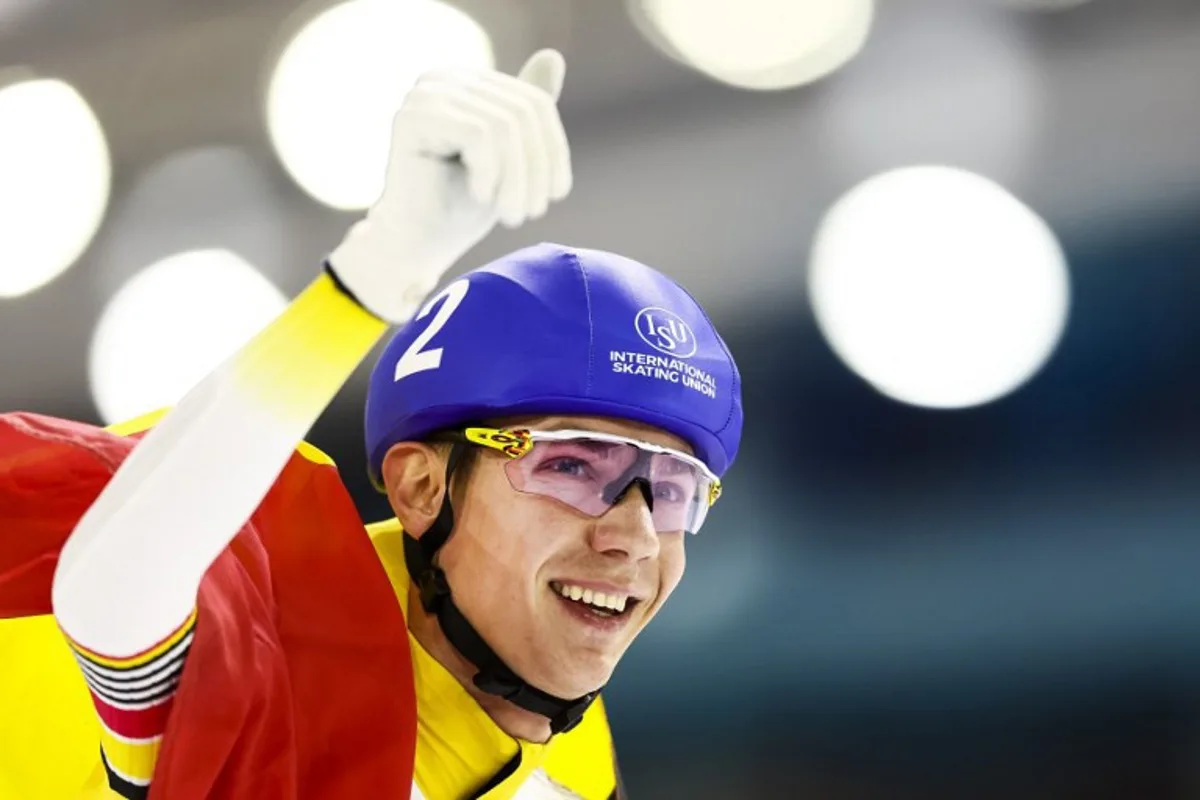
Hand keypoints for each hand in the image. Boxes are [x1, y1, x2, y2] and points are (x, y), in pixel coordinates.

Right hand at [328, 49, 571, 322]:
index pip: (534, 102)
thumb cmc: (461, 206)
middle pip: (522, 112)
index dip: (554, 150)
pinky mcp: (413, 116)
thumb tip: (554, 54)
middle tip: (532, 213)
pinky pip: (480, 135)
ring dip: (516, 180)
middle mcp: (443, 79)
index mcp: (468, 83)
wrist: (417, 245)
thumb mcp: (511, 159)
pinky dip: (489, 174)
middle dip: (536, 169)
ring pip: (504, 126)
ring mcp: (425, 94)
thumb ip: (528, 112)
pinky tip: (480, 198)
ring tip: (511, 215)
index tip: (555, 195)